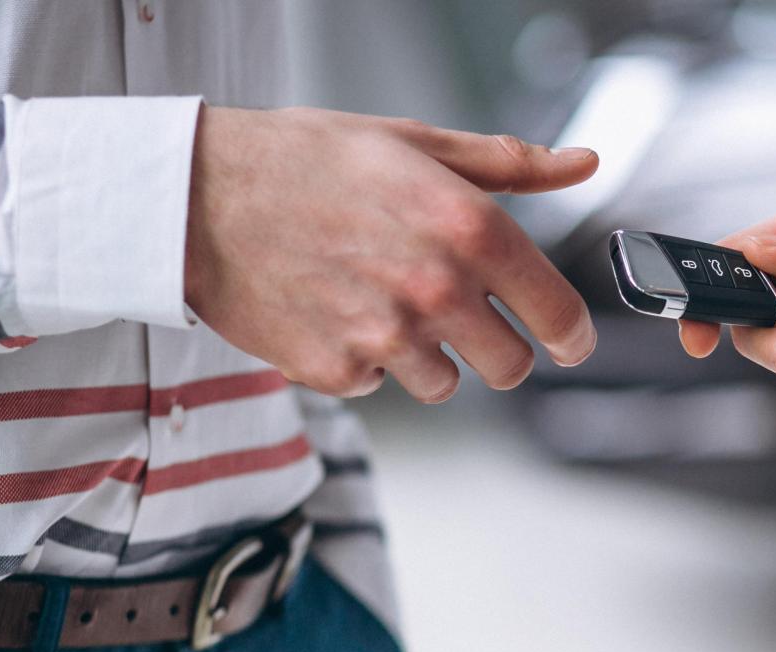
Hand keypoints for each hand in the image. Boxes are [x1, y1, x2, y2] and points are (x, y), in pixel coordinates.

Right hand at [185, 106, 599, 402]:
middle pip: (510, 367)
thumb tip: (581, 164)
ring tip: (380, 299)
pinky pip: (377, 384)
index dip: (571, 334)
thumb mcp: (413, 143)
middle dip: (496, 349)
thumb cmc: (306, 161)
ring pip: (445, 384)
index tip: (568, 340)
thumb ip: (508, 165)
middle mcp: (435, 288)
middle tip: (460, 317)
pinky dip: (363, 359)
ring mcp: (384, 336)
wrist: (194, 196)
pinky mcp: (336, 370)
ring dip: (426, 355)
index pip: (557, 313)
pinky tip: (335, 311)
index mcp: (468, 227)